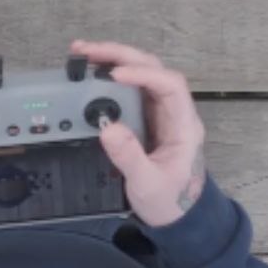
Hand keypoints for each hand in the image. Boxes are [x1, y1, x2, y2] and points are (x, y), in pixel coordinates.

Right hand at [72, 40, 206, 227]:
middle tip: (87, 51)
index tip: (115, 75)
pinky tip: (91, 73)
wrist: (177, 216)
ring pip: (140, 74)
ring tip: (83, 54)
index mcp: (183, 125)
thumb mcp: (147, 183)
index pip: (170, 85)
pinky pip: (129, 90)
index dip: (144, 75)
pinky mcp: (145, 118)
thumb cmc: (170, 201)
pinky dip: (109, 77)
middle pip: (152, 69)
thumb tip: (108, 129)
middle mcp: (173, 112)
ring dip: (114, 60)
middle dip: (121, 55)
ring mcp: (159, 113)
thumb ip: (129, 157)